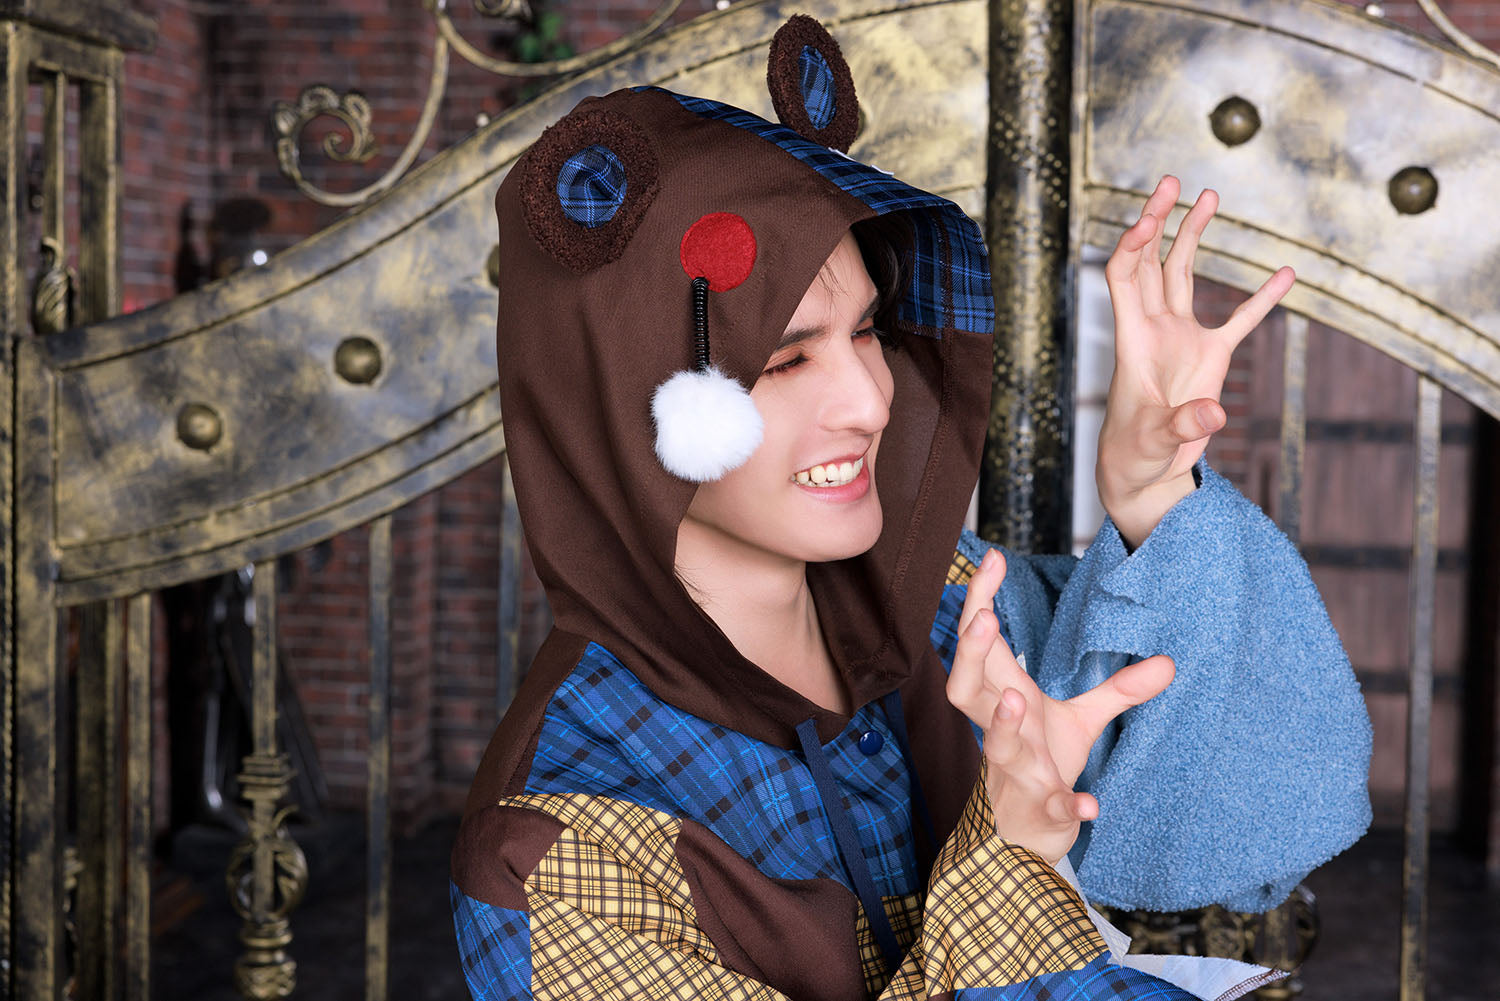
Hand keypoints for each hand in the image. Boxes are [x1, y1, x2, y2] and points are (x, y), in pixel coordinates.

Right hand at [945, 550, 1174, 862]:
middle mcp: (1000, 730)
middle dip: (969, 653)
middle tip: (983, 619)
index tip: (994, 558)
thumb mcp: (1082, 721)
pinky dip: (1065, 805)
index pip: (981, 644)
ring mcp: (1014, 771)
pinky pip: (1047, 805)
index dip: (981, 602)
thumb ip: (1119, 690)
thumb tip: (1169, 661)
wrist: (1029, 838)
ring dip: (1002, 724)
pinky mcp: (1036, 809)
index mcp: (1004, 699)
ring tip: (1017, 701)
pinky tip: (1087, 805)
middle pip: (965, 687)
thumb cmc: (1042, 766)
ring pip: (996, 746)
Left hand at [1097, 176, 1294, 548]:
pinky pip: (1238, 321)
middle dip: (1159, 221)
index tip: (1147, 220)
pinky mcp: (1209, 360)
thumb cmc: (1134, 457)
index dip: (1131, 247)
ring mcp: (1181, 340)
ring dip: (1192, 237)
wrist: (1143, 474)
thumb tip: (1214, 414)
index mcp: (1133, 340)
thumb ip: (1183, 427)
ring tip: (1209, 196)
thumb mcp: (1155, 443)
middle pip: (1152, 262)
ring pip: (1183, 276)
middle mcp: (1155, 330)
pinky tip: (1285, 274)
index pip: (1125, 278)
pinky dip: (1260, 299)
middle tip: (1173, 181)